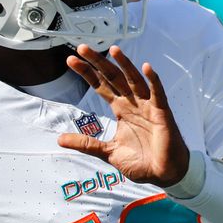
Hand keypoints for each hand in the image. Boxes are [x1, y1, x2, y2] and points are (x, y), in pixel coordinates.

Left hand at [58, 45, 189, 186]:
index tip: (71, 60)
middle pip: (113, 77)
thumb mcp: (107, 151)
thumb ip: (86, 143)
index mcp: (121, 108)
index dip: (87, 73)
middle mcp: (133, 103)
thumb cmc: (141, 161)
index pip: (101, 85)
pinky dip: (153, 80)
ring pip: (134, 80)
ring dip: (124, 64)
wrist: (163, 174)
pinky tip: (146, 67)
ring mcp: (148, 106)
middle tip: (82, 48)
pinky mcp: (162, 114)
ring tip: (112, 49)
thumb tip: (60, 140)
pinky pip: (158, 94)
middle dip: (98, 63)